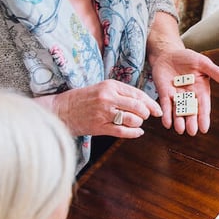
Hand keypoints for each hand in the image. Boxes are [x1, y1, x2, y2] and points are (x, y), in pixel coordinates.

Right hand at [35, 79, 162, 137]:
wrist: (60, 110)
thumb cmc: (83, 99)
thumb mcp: (102, 88)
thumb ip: (121, 93)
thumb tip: (143, 101)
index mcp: (110, 85)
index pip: (137, 94)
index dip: (150, 103)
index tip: (157, 109)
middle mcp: (108, 97)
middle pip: (138, 106)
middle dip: (146, 113)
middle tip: (147, 116)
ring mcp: (103, 113)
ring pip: (132, 119)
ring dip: (139, 123)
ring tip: (137, 123)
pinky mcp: (99, 126)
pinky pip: (123, 132)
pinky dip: (134, 133)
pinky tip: (137, 132)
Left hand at [150, 48, 218, 134]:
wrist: (169, 53)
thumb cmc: (188, 58)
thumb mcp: (203, 63)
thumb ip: (215, 72)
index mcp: (201, 90)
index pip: (203, 106)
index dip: (204, 117)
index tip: (204, 128)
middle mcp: (189, 96)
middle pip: (191, 112)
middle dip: (191, 122)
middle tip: (192, 132)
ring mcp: (176, 96)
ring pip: (178, 111)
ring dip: (179, 121)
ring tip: (180, 129)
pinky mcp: (164, 94)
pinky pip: (166, 106)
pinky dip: (166, 114)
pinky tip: (167, 123)